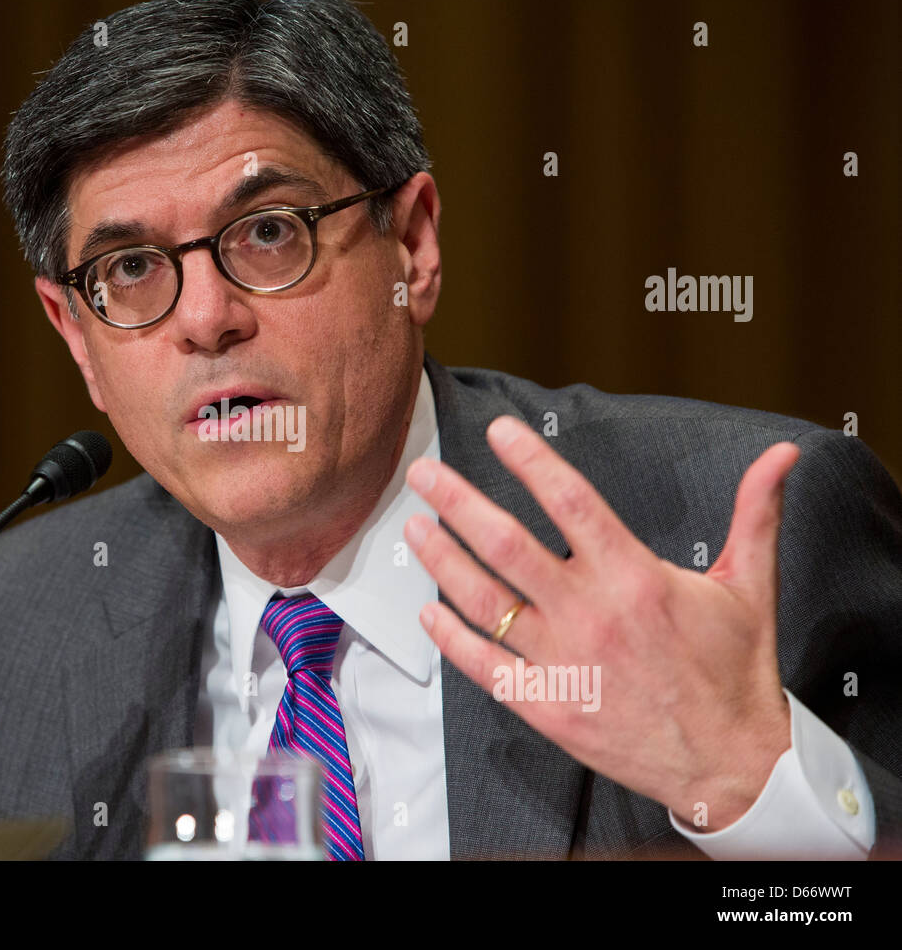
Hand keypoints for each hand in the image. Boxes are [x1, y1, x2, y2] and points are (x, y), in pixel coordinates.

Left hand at [403, 415, 797, 830]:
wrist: (732, 764)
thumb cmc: (735, 673)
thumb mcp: (750, 587)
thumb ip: (754, 514)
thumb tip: (780, 456)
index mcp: (636, 578)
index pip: (570, 503)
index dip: (530, 461)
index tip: (499, 431)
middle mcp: (591, 615)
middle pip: (506, 545)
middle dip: (457, 502)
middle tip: (423, 475)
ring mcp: (563, 663)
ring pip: (483, 601)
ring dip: (442, 561)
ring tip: (416, 530)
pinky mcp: (548, 707)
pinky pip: (484, 666)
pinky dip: (449, 639)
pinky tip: (427, 613)